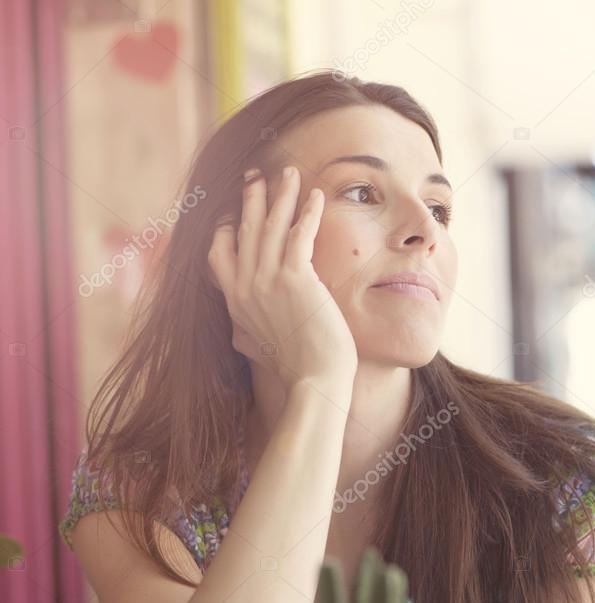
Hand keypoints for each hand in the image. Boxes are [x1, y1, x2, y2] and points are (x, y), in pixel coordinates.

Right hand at [208, 165, 357, 395]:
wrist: (314, 380)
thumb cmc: (293, 368)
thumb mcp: (256, 349)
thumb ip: (245, 333)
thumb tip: (238, 335)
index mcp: (235, 302)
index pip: (220, 254)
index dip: (226, 228)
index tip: (233, 211)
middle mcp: (246, 288)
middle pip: (245, 230)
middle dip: (251, 198)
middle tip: (256, 174)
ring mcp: (269, 282)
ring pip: (272, 226)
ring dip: (281, 194)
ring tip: (289, 172)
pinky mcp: (297, 280)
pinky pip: (300, 234)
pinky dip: (308, 211)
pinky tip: (316, 195)